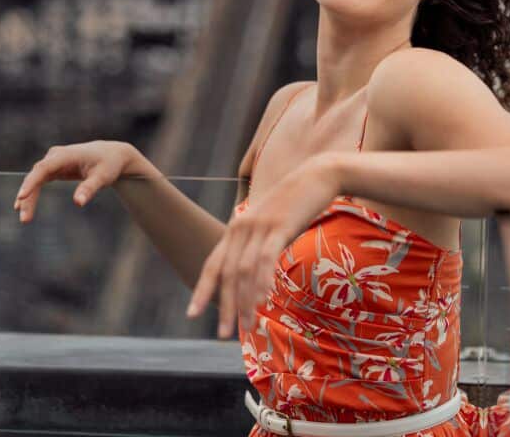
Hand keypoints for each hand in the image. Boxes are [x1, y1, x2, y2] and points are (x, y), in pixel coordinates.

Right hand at [14, 141, 144, 222]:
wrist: (111, 154)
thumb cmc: (108, 164)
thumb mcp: (102, 177)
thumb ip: (89, 188)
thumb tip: (78, 203)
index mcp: (66, 155)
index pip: (44, 168)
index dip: (31, 182)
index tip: (22, 196)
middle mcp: (55, 156)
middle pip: (36, 176)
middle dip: (28, 196)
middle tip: (24, 218)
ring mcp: (52, 161)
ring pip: (35, 180)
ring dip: (27, 198)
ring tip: (24, 218)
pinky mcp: (53, 168)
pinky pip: (38, 181)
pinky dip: (31, 193)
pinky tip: (22, 206)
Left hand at [186, 153, 341, 337]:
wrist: (317, 176)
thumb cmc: (296, 203)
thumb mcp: (271, 223)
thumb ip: (259, 243)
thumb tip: (254, 270)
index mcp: (235, 228)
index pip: (212, 264)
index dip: (201, 290)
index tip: (192, 314)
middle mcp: (241, 227)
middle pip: (227, 274)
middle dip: (224, 306)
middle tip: (223, 333)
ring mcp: (259, 226)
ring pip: (245, 272)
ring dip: (245, 302)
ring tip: (247, 327)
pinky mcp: (278, 226)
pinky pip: (265, 260)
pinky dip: (262, 283)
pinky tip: (264, 302)